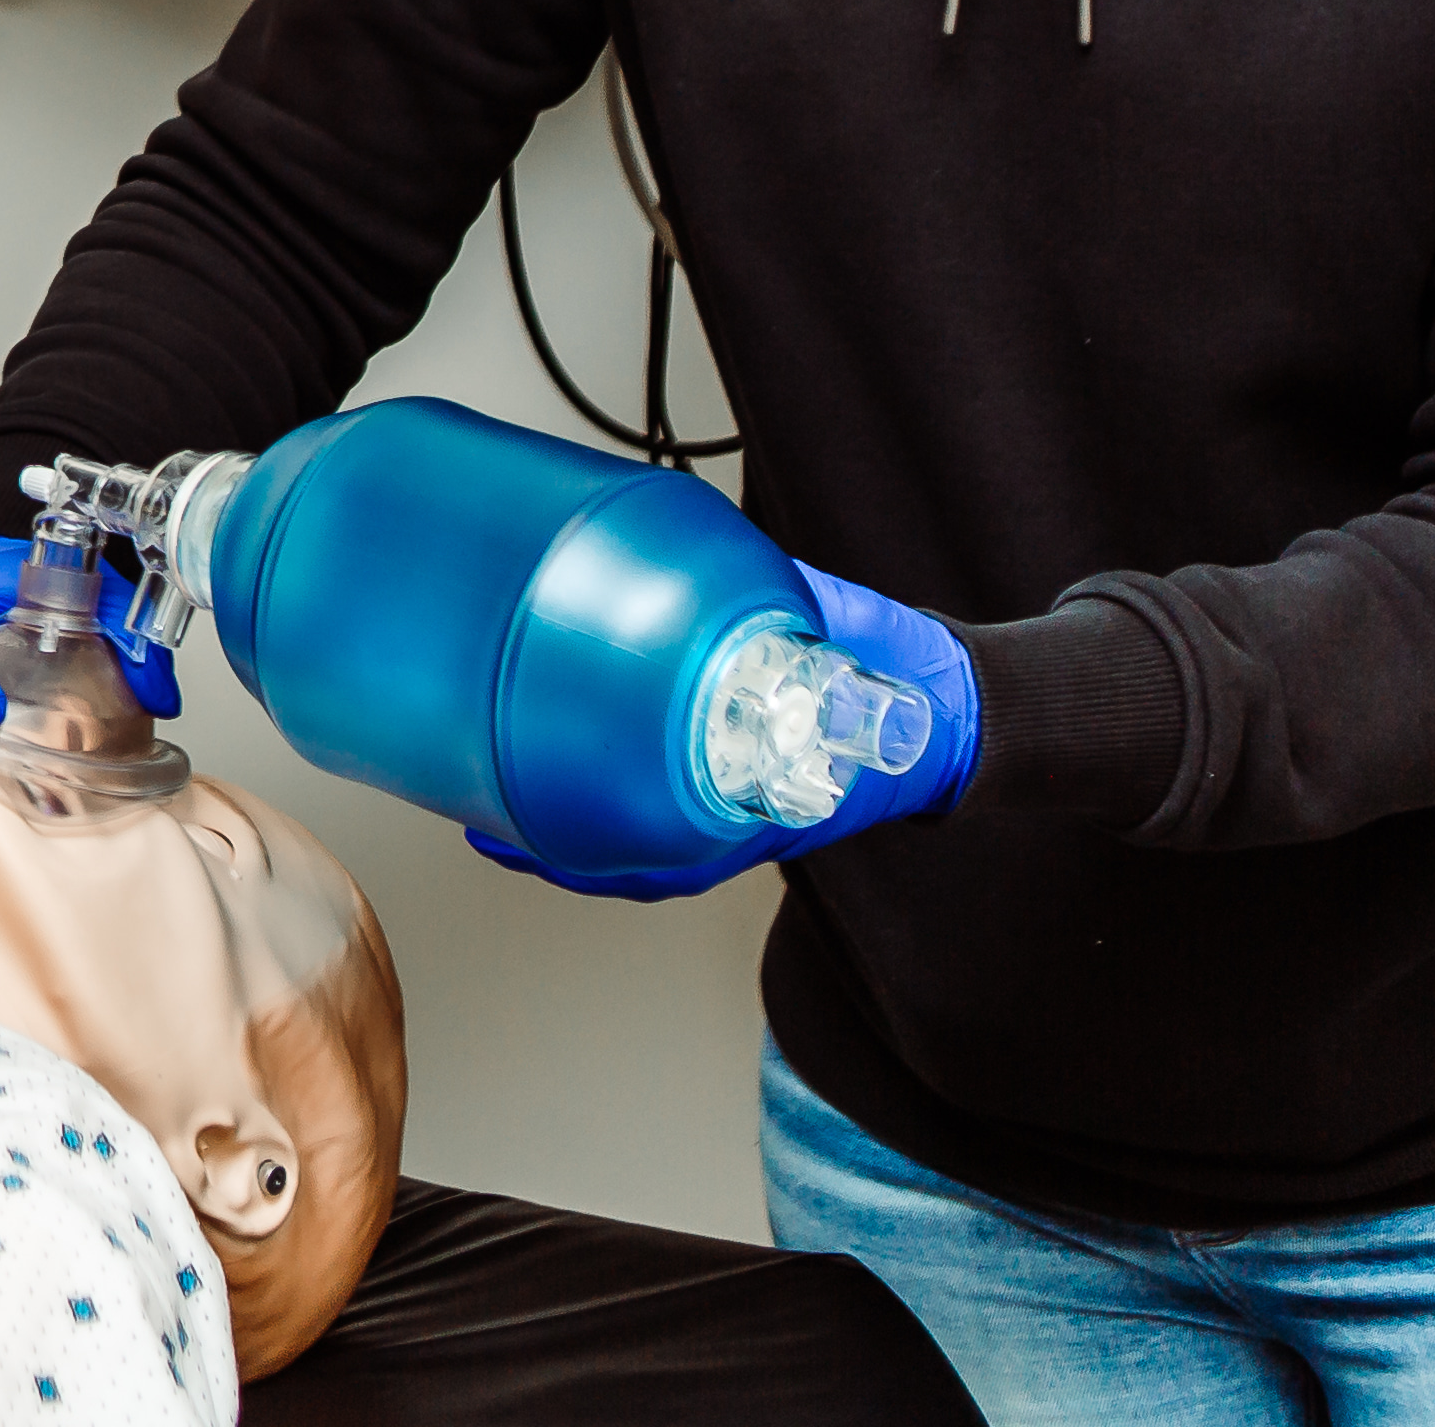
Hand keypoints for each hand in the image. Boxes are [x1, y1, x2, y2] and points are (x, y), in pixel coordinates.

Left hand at [467, 565, 981, 901]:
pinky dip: (612, 815)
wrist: (946, 702)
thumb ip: (779, 606)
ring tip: (498, 818)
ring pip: (648, 847)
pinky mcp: (738, 784)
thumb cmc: (903, 675)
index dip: (603, 858)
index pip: (680, 855)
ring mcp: (742, 805)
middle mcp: (751, 813)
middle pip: (644, 862)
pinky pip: (669, 815)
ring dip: (575, 840)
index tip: (536, 845)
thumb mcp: (842, 630)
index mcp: (777, 800)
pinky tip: (565, 783)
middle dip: (563, 854)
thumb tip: (721, 571)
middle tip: (488, 830)